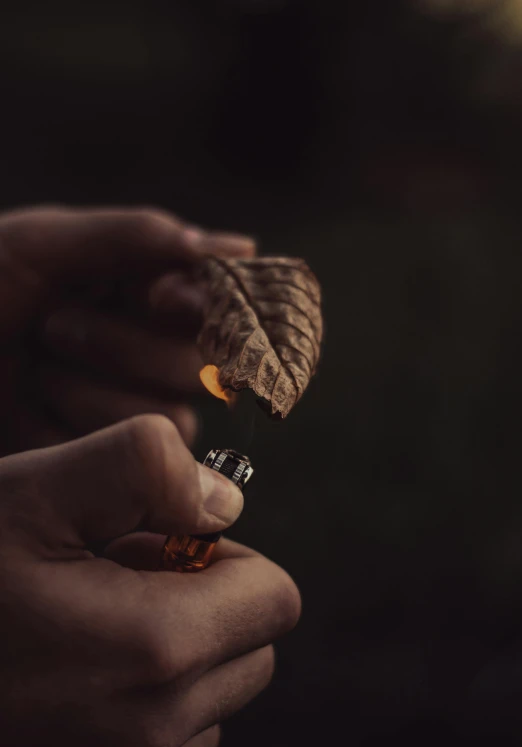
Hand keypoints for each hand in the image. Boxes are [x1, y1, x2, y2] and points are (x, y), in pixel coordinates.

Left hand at [0, 206, 255, 454]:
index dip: (198, 304)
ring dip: (99, 393)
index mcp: (140, 288)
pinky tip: (36, 415)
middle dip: (129, 347)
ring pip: (177, 417)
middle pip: (206, 364)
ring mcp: (131, 407)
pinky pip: (140, 460)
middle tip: (56, 329)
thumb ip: (138, 238)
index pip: (216, 300)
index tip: (159, 298)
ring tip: (37, 369)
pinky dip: (82, 431)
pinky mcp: (111, 460)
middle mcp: (148, 347)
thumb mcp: (39, 247)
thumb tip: (243, 248)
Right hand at [0, 414, 299, 746]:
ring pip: (218, 689)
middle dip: (206, 595)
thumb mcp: (38, 490)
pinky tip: (79, 657)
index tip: (160, 540)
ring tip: (92, 612)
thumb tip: (223, 505)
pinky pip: (177, 732)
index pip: (276, 598)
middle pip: (255, 644)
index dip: (228, 553)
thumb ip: (147, 470)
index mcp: (157, 650)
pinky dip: (151, 687)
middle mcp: (156, 727)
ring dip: (178, 641)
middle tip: (118, 570)